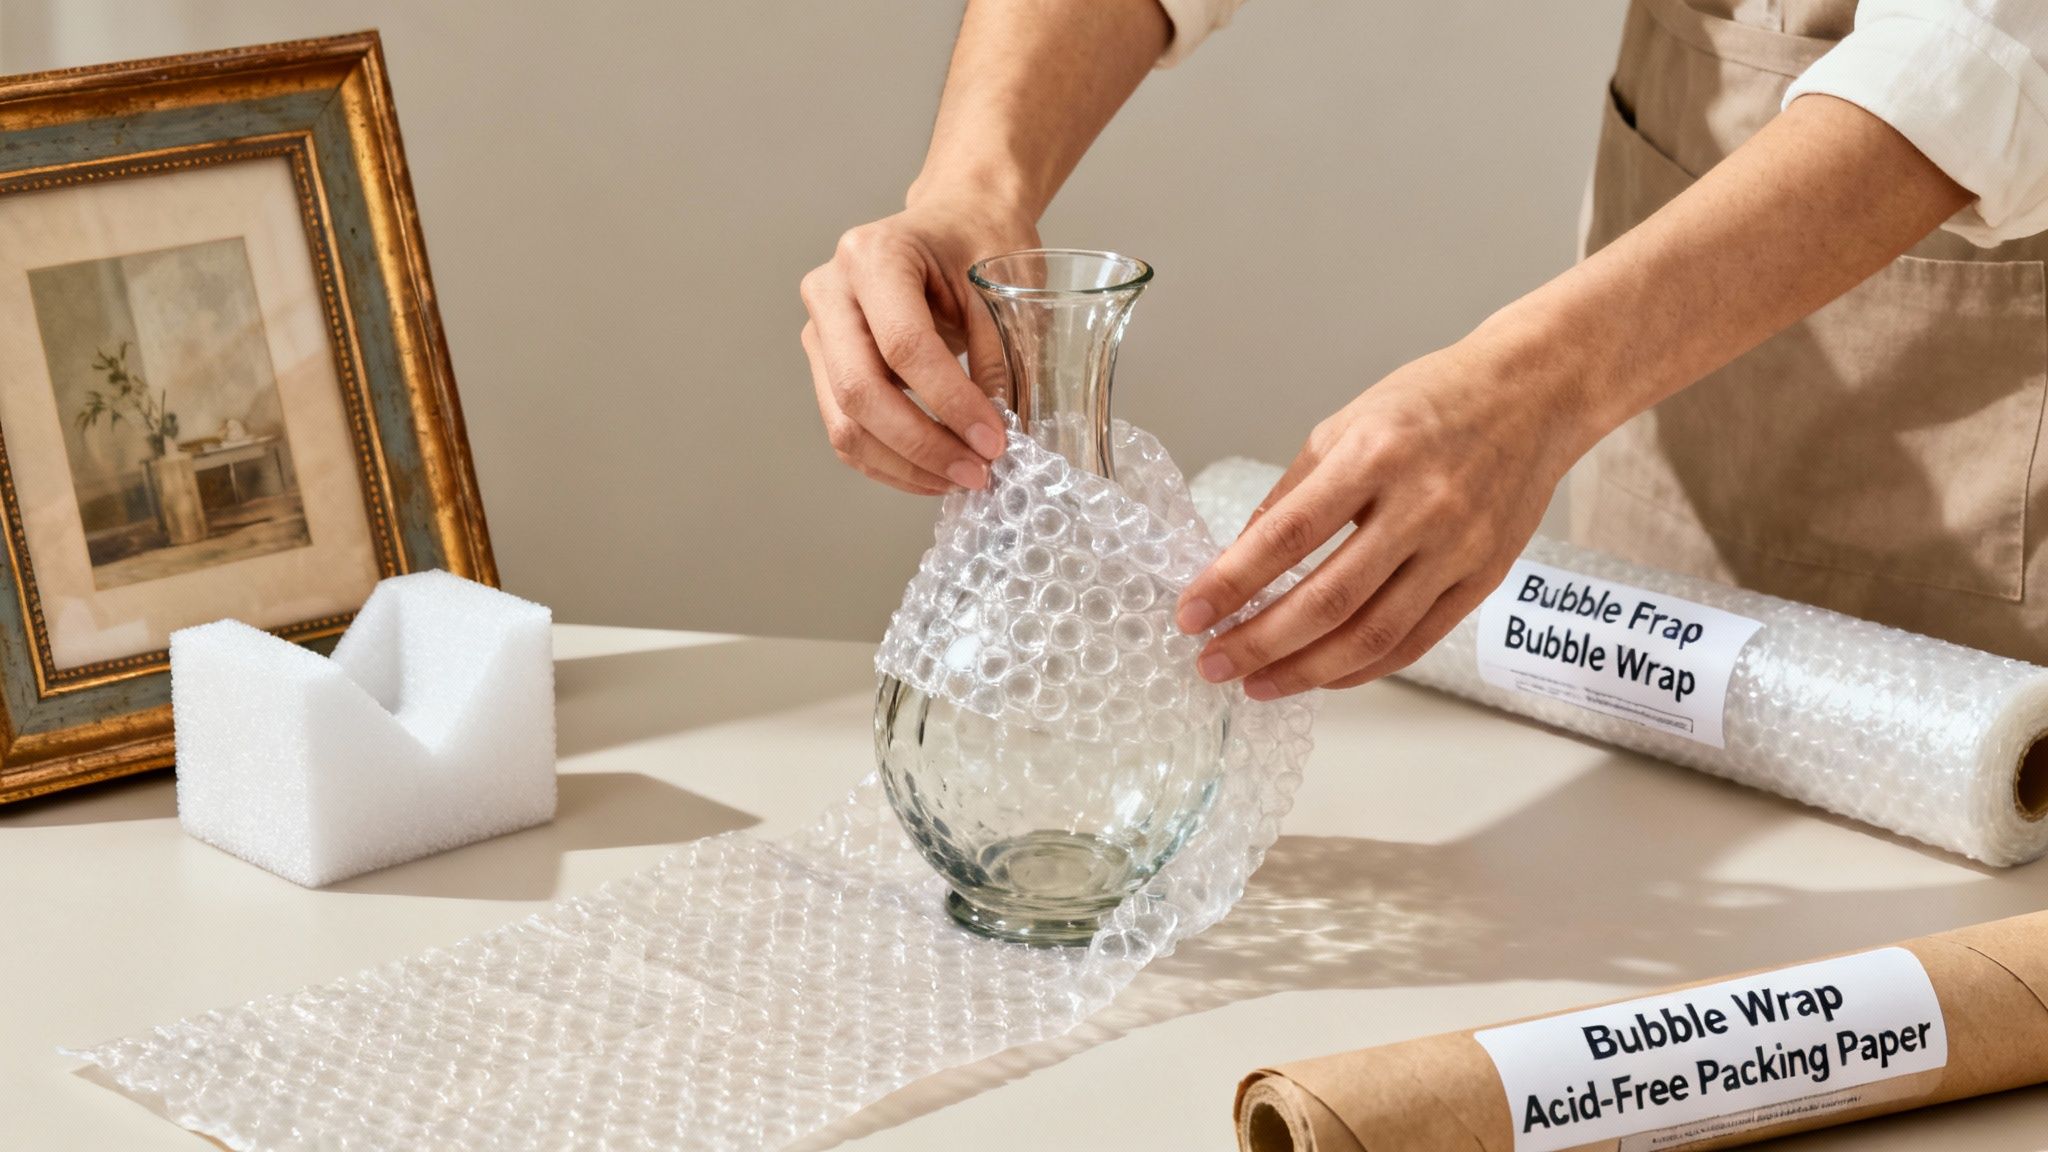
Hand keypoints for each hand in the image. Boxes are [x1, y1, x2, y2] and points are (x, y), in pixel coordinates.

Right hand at [799, 203, 1038, 493]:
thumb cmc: (981, 240)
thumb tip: (998, 435)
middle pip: (860, 390)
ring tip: (962, 477)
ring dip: (904, 465)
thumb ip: (1000, 355)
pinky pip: (847, 430)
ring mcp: (821, 330)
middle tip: (977, 472)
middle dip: (922, 444)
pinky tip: (934, 473)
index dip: (950, 402)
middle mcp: (831, 290)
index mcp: (874, 255)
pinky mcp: (826, 365)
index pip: (904, 345)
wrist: (956, 219)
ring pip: (845, 422)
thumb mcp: (1006, 283)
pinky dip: (890, 463)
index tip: (995, 440)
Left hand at [1175, 332, 1592, 698]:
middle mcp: (1421, 506)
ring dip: (1306, 670)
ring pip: (1373, 635)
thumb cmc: (1434, 401)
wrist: (1535, 395)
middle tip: (1213, 663)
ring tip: (1257, 684)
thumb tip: (1241, 558)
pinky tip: (1321, 675)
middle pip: (1329, 599)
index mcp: (1375, 456)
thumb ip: (1293, 494)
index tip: (1192, 614)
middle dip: (1260, 642)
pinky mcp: (1484, 579)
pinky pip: (1415, 641)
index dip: (1233, 581)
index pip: (1287, 534)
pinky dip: (1361, 668)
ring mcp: (1458, 549)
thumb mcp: (1346, 423)